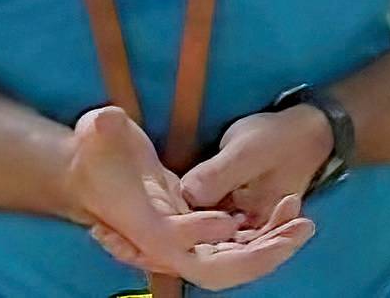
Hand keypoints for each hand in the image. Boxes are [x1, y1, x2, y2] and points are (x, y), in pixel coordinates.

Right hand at [72, 106, 315, 290]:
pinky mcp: (195, 229)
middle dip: (258, 256)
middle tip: (297, 230)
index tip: (230, 220)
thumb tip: (106, 121)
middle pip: (215, 268)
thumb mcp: (98, 129)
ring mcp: (183, 238)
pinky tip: (286, 215)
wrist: (87, 169)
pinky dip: (260, 236)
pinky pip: (233, 246)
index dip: (200, 235)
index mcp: (142, 221)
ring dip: (268, 246)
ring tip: (303, 221)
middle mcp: (165, 240)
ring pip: (231, 260)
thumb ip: (103, 128)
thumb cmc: (93, 148)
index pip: (172, 241)